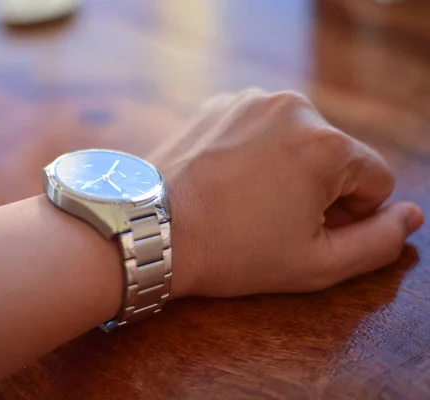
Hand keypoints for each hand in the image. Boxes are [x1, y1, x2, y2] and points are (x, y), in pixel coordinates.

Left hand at [150, 89, 424, 297]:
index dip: (349, 215)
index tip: (305, 231)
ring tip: (246, 202)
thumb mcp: (316, 264)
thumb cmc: (232, 252)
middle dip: (318, 190)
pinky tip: (227, 182)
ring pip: (298, 141)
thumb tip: (410, 216)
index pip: (375, 180)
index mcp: (326, 145)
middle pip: (337, 157)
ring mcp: (251, 100)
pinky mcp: (221, 104)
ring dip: (286, 170)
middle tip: (270, 221)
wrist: (153, 230)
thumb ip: (378, 242)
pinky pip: (261, 130)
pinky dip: (255, 153)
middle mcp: (293, 108)